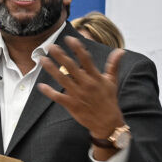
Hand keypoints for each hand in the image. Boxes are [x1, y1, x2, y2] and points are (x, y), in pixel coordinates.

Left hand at [38, 37, 125, 158]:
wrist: (107, 123)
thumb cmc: (109, 100)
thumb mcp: (112, 81)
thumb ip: (113, 65)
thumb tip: (120, 51)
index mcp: (95, 77)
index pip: (85, 59)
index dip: (77, 48)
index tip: (69, 39)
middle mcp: (86, 84)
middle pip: (70, 67)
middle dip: (60, 55)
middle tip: (50, 46)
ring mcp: (78, 95)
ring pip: (62, 79)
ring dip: (51, 69)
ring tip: (42, 60)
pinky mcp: (72, 105)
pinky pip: (58, 97)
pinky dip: (49, 92)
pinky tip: (41, 85)